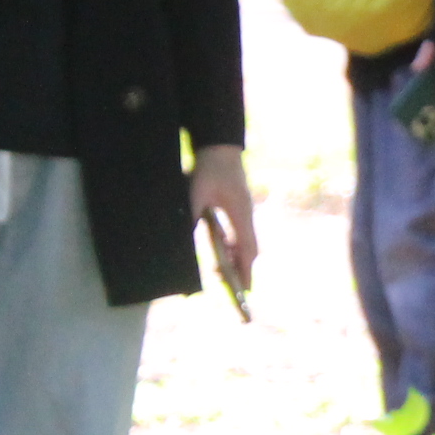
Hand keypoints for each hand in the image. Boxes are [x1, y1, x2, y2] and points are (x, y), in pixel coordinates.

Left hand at [189, 145, 258, 292]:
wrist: (219, 145)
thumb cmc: (209, 168)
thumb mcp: (196, 193)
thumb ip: (192, 217)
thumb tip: (184, 241)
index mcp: (240, 213)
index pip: (247, 248)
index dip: (246, 270)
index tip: (244, 289)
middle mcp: (246, 215)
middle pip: (250, 249)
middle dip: (243, 269)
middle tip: (233, 288)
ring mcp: (245, 211)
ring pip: (246, 241)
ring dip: (238, 258)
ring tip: (224, 273)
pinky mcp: (239, 207)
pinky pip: (240, 232)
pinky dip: (234, 246)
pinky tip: (222, 250)